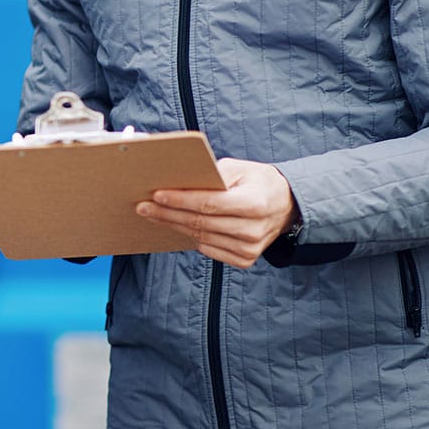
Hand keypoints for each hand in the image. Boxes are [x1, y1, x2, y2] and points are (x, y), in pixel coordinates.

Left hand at [134, 157, 297, 269]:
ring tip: (153, 214)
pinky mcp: (245, 259)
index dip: (180, 200)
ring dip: (174, 225)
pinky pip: (208, 249)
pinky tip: (176, 226)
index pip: (209, 203)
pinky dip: (191, 237)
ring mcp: (250, 248)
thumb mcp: (239, 168)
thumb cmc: (257, 181)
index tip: (156, 195)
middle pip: (200, 222)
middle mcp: (253, 229)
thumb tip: (178, 182)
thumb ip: (212, 175)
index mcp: (255, 203)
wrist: (285, 205)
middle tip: (143, 206)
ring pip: (201, 237)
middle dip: (168, 214)